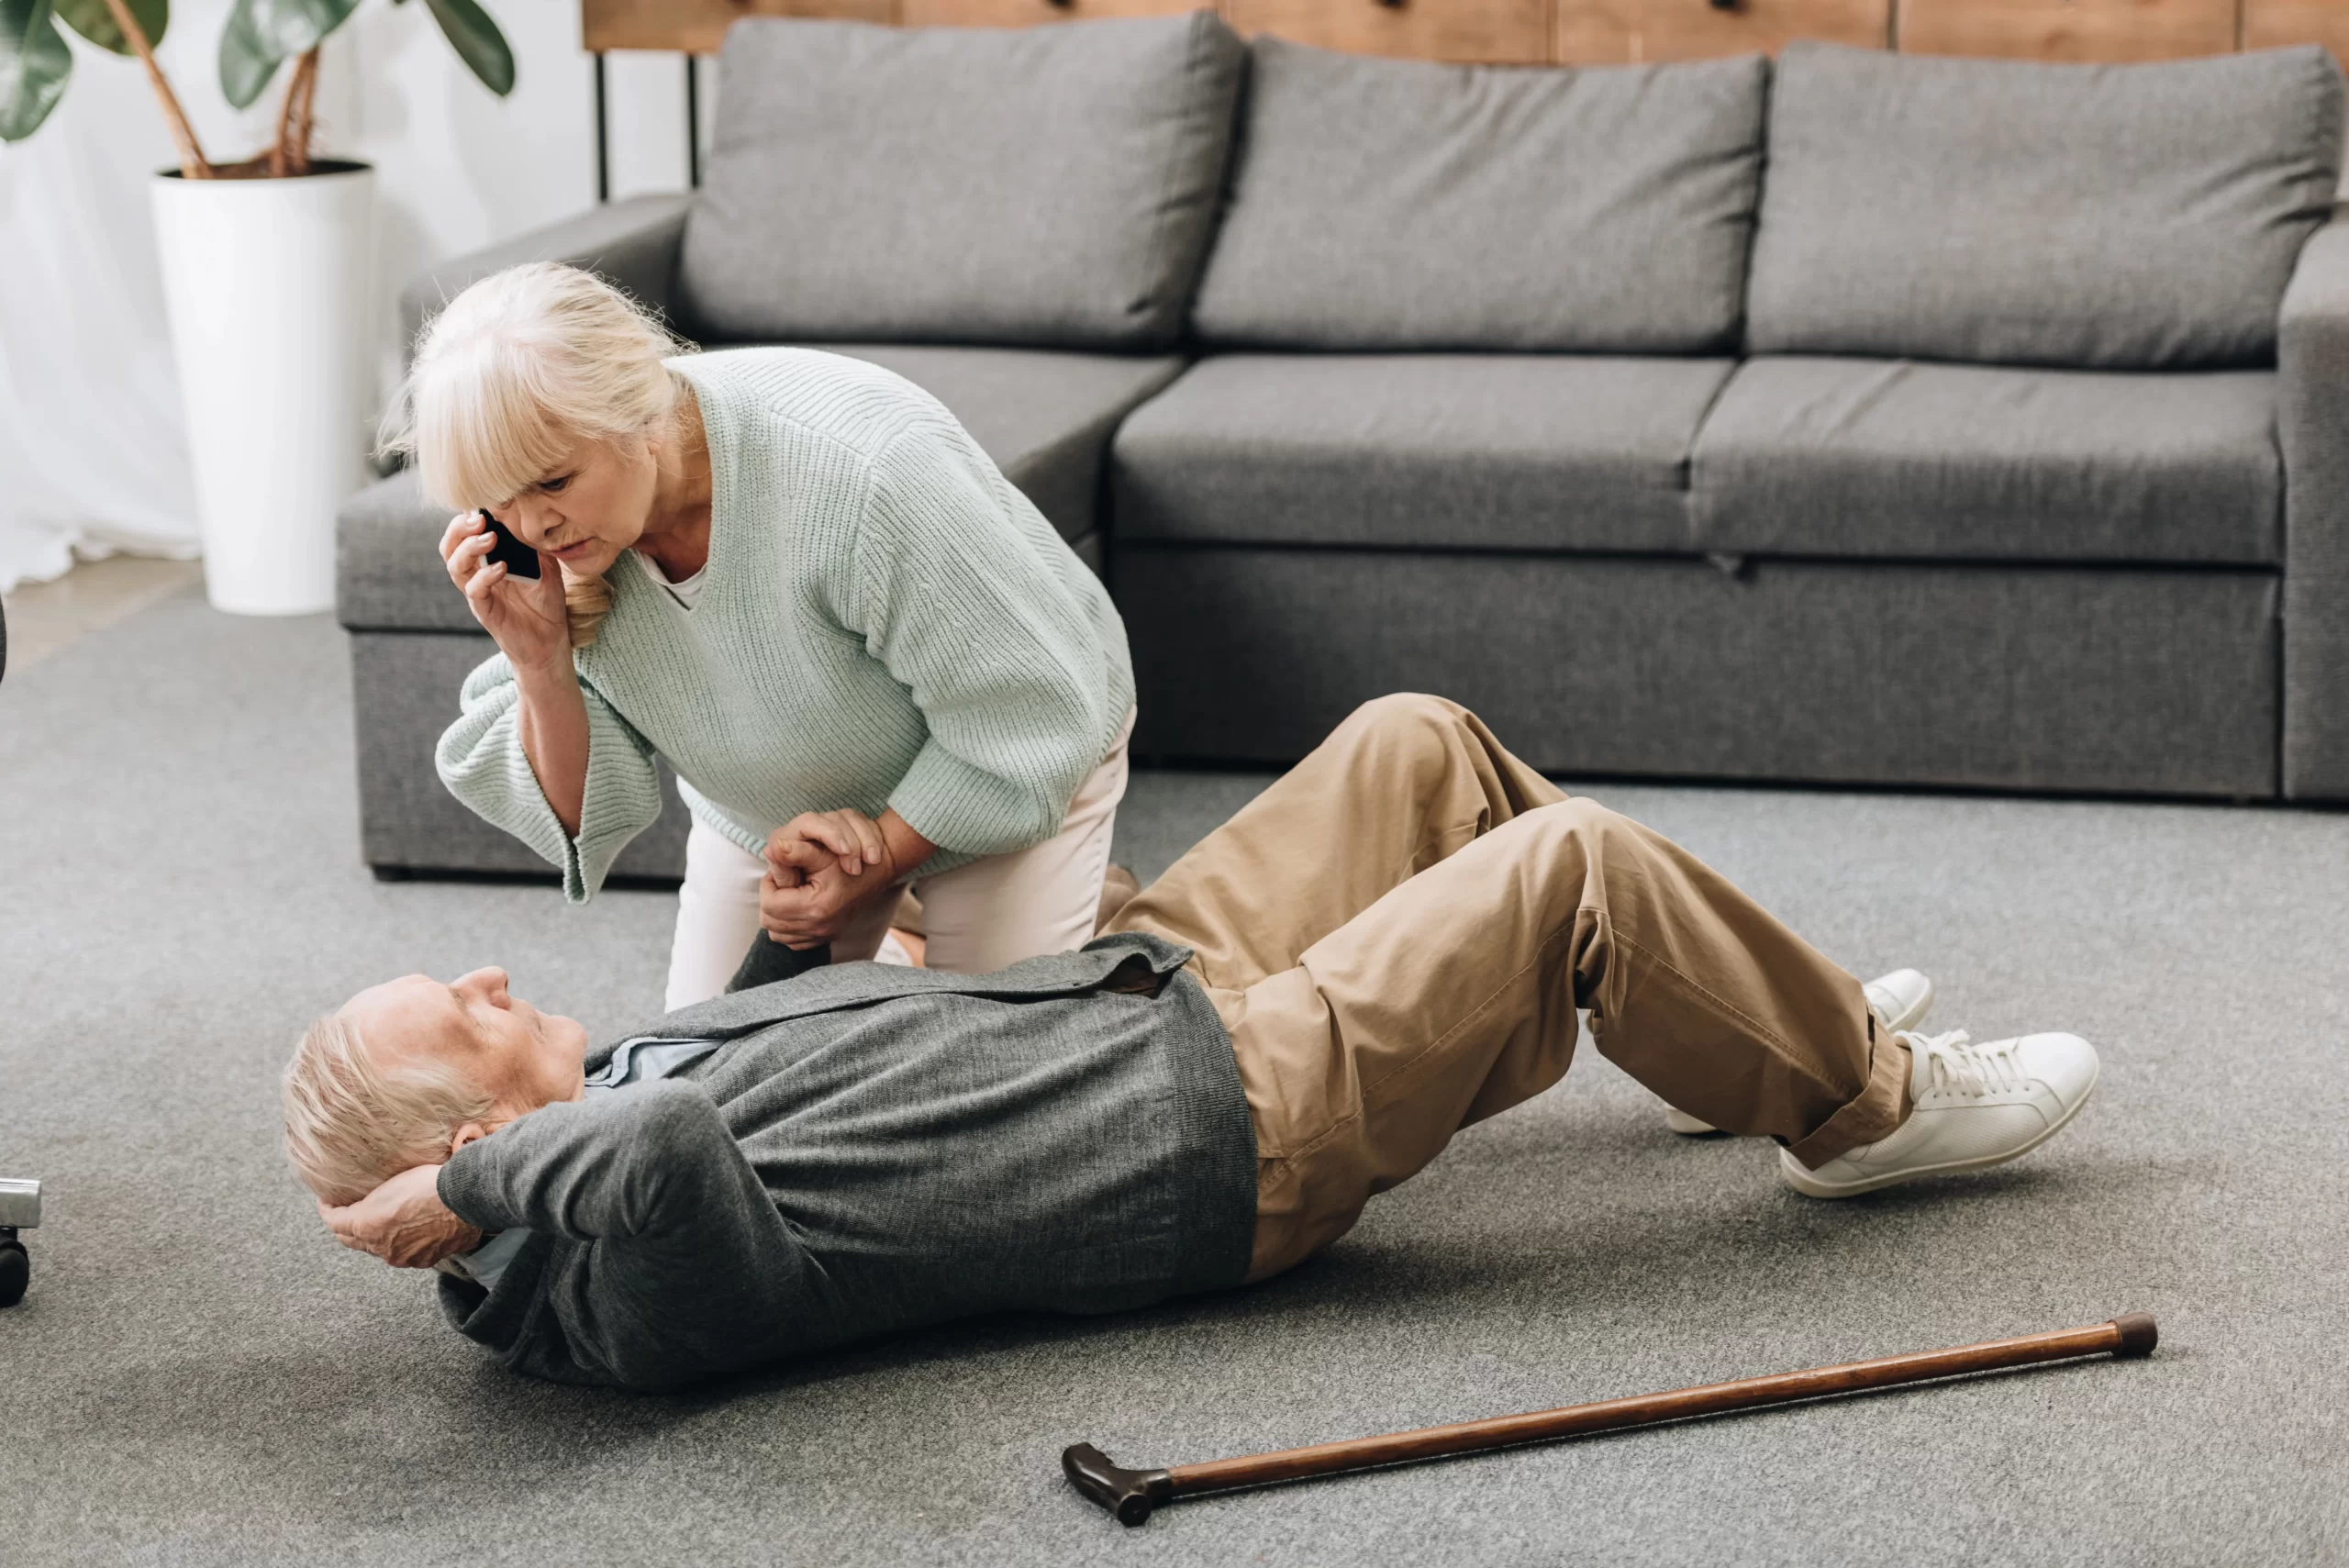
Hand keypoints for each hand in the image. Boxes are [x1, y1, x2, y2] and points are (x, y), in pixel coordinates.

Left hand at [318, 1163, 482, 1268]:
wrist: (466, 1199)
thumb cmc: (430, 1183)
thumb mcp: (391, 1182)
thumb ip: (370, 1202)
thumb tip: (363, 1207)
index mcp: (366, 1226)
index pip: (334, 1222)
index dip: (328, 1210)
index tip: (327, 1201)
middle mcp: (380, 1248)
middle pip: (352, 1241)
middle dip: (346, 1227)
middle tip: (347, 1212)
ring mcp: (403, 1257)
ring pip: (379, 1249)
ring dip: (375, 1237)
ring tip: (381, 1220)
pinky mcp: (425, 1260)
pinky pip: (405, 1253)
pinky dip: (402, 1243)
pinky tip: (410, 1229)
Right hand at [439, 511, 569, 675]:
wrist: (551, 643)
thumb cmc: (546, 604)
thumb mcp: (547, 568)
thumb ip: (537, 545)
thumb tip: (535, 518)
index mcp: (487, 561)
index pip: (464, 535)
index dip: (467, 518)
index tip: (483, 504)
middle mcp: (477, 575)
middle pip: (449, 547)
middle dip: (458, 529)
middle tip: (478, 518)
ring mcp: (479, 594)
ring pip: (455, 567)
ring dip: (469, 548)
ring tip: (490, 538)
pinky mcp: (485, 612)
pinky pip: (475, 592)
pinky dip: (485, 576)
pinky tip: (502, 568)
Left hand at [760, 809, 894, 947]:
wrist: (874, 873)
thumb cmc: (847, 859)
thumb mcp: (820, 852)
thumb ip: (793, 851)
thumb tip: (769, 848)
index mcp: (815, 907)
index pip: (769, 904)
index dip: (768, 886)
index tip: (779, 872)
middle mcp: (819, 928)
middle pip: (770, 922)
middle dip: (771, 900)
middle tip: (782, 882)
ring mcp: (823, 936)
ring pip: (778, 934)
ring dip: (777, 915)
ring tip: (789, 894)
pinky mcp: (826, 939)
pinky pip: (792, 941)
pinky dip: (788, 927)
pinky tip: (797, 908)